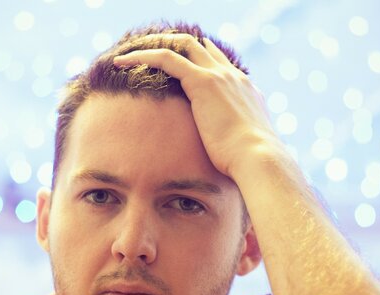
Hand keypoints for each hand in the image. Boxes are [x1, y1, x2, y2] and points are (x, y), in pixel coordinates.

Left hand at [113, 34, 278, 176]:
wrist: (258, 158)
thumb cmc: (251, 163)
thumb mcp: (245, 147)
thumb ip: (236, 142)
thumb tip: (229, 158)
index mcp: (245, 90)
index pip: (220, 63)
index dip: (199, 58)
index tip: (179, 64)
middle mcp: (233, 76)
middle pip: (201, 48)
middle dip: (175, 45)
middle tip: (149, 52)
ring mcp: (219, 76)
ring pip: (183, 45)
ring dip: (155, 45)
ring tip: (129, 55)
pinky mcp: (203, 82)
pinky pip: (166, 58)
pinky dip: (143, 56)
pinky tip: (122, 62)